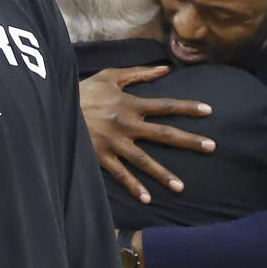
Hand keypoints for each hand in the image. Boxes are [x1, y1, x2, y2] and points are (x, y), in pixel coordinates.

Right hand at [79, 65, 214, 202]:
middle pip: (163, 133)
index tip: (209, 111)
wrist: (55, 108)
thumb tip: (166, 69)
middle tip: (212, 147)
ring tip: (181, 187)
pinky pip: (120, 174)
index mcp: (130, 103)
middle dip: (188, 140)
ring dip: (162, 174)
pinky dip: (133, 186)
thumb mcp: (110, 76)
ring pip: (144, 160)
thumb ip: (139, 73)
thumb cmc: (83, 91)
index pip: (166, 105)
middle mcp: (126, 124)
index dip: (188, 107)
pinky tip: (147, 199)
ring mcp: (114, 143)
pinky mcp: (101, 156)